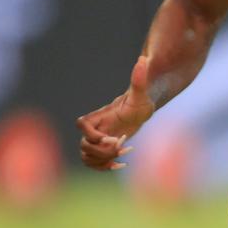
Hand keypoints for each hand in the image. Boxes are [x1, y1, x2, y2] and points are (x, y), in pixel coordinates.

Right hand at [76, 56, 154, 170]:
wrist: (140, 109)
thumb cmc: (140, 101)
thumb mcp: (141, 93)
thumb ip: (139, 78)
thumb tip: (144, 59)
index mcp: (101, 116)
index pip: (82, 126)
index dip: (95, 135)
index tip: (115, 138)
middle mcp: (95, 128)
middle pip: (83, 146)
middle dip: (102, 151)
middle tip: (122, 147)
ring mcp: (98, 139)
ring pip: (85, 156)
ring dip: (102, 162)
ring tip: (122, 157)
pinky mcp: (103, 148)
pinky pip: (93, 162)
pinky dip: (103, 167)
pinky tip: (122, 165)